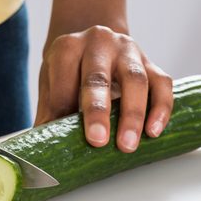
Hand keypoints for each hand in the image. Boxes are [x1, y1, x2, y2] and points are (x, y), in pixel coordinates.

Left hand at [35, 26, 172, 151]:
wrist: (93, 44)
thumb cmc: (69, 73)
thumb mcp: (51, 87)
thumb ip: (47, 116)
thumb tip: (39, 158)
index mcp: (67, 48)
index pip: (63, 81)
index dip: (63, 109)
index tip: (64, 137)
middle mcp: (98, 42)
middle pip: (98, 77)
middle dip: (98, 112)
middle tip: (98, 142)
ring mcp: (128, 49)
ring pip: (135, 79)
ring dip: (133, 115)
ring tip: (128, 145)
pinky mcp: (150, 62)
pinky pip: (161, 83)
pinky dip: (161, 107)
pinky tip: (154, 131)